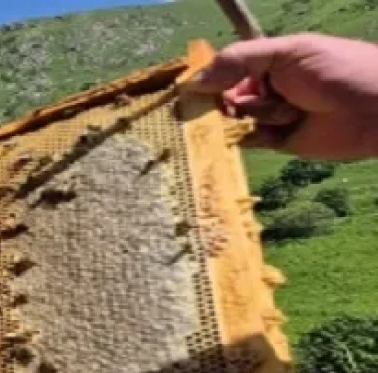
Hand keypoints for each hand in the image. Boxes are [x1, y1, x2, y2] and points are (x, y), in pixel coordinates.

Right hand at [186, 34, 377, 159]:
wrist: (376, 109)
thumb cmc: (336, 70)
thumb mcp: (288, 52)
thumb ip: (239, 60)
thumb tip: (193, 80)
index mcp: (267, 61)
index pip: (224, 68)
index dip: (208, 78)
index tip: (191, 90)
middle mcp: (265, 86)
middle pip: (223, 97)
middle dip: (224, 102)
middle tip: (234, 104)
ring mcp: (270, 114)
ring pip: (235, 120)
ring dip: (252, 116)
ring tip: (286, 113)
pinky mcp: (278, 141)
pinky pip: (249, 141)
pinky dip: (250, 137)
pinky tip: (271, 131)